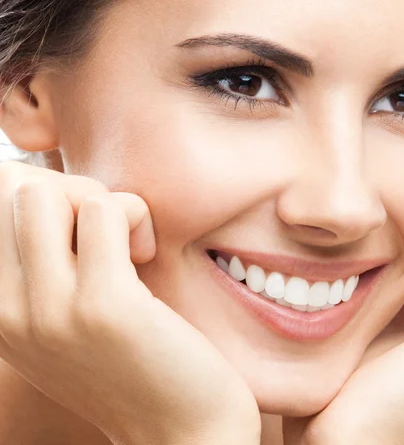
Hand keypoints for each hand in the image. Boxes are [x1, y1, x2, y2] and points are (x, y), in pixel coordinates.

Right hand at [0, 162, 260, 444]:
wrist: (179, 429)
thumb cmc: (128, 363)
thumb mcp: (59, 322)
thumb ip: (37, 269)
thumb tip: (43, 189)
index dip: (40, 198)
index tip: (78, 232)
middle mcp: (4, 313)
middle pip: (13, 188)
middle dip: (70, 194)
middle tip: (108, 235)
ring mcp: (49, 310)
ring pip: (49, 192)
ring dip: (103, 203)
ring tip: (126, 247)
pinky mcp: (105, 305)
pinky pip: (106, 209)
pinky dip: (136, 217)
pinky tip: (146, 257)